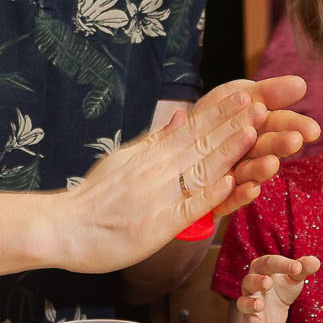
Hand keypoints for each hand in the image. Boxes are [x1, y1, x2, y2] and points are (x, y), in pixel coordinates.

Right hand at [55, 81, 320, 273]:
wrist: (61, 227)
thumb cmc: (92, 200)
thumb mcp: (122, 160)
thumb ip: (154, 142)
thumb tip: (179, 115)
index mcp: (149, 155)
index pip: (191, 128)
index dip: (220, 113)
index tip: (244, 95)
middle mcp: (155, 170)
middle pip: (200, 143)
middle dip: (233, 124)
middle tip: (262, 103)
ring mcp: (157, 196)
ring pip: (199, 169)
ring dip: (228, 151)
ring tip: (253, 132)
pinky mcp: (157, 224)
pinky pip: (188, 206)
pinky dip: (210, 193)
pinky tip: (232, 181)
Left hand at [224, 77, 316, 211]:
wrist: (173, 138)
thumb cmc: (212, 114)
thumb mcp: (238, 94)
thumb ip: (269, 92)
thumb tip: (302, 84)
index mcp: (258, 127)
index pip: (280, 125)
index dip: (296, 127)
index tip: (312, 130)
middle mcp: (249, 153)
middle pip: (266, 149)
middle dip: (280, 145)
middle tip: (295, 141)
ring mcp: (233, 175)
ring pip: (249, 174)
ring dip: (261, 169)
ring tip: (272, 163)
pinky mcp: (216, 198)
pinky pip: (227, 200)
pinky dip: (239, 195)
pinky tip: (251, 189)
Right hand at [236, 254, 319, 322]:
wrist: (274, 313)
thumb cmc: (282, 288)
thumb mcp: (294, 278)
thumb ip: (303, 269)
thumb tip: (315, 261)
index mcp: (261, 268)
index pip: (269, 262)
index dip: (282, 264)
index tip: (298, 269)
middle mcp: (250, 285)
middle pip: (249, 280)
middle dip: (257, 281)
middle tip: (268, 282)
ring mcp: (249, 303)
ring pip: (243, 302)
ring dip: (251, 303)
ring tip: (260, 305)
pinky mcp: (252, 322)